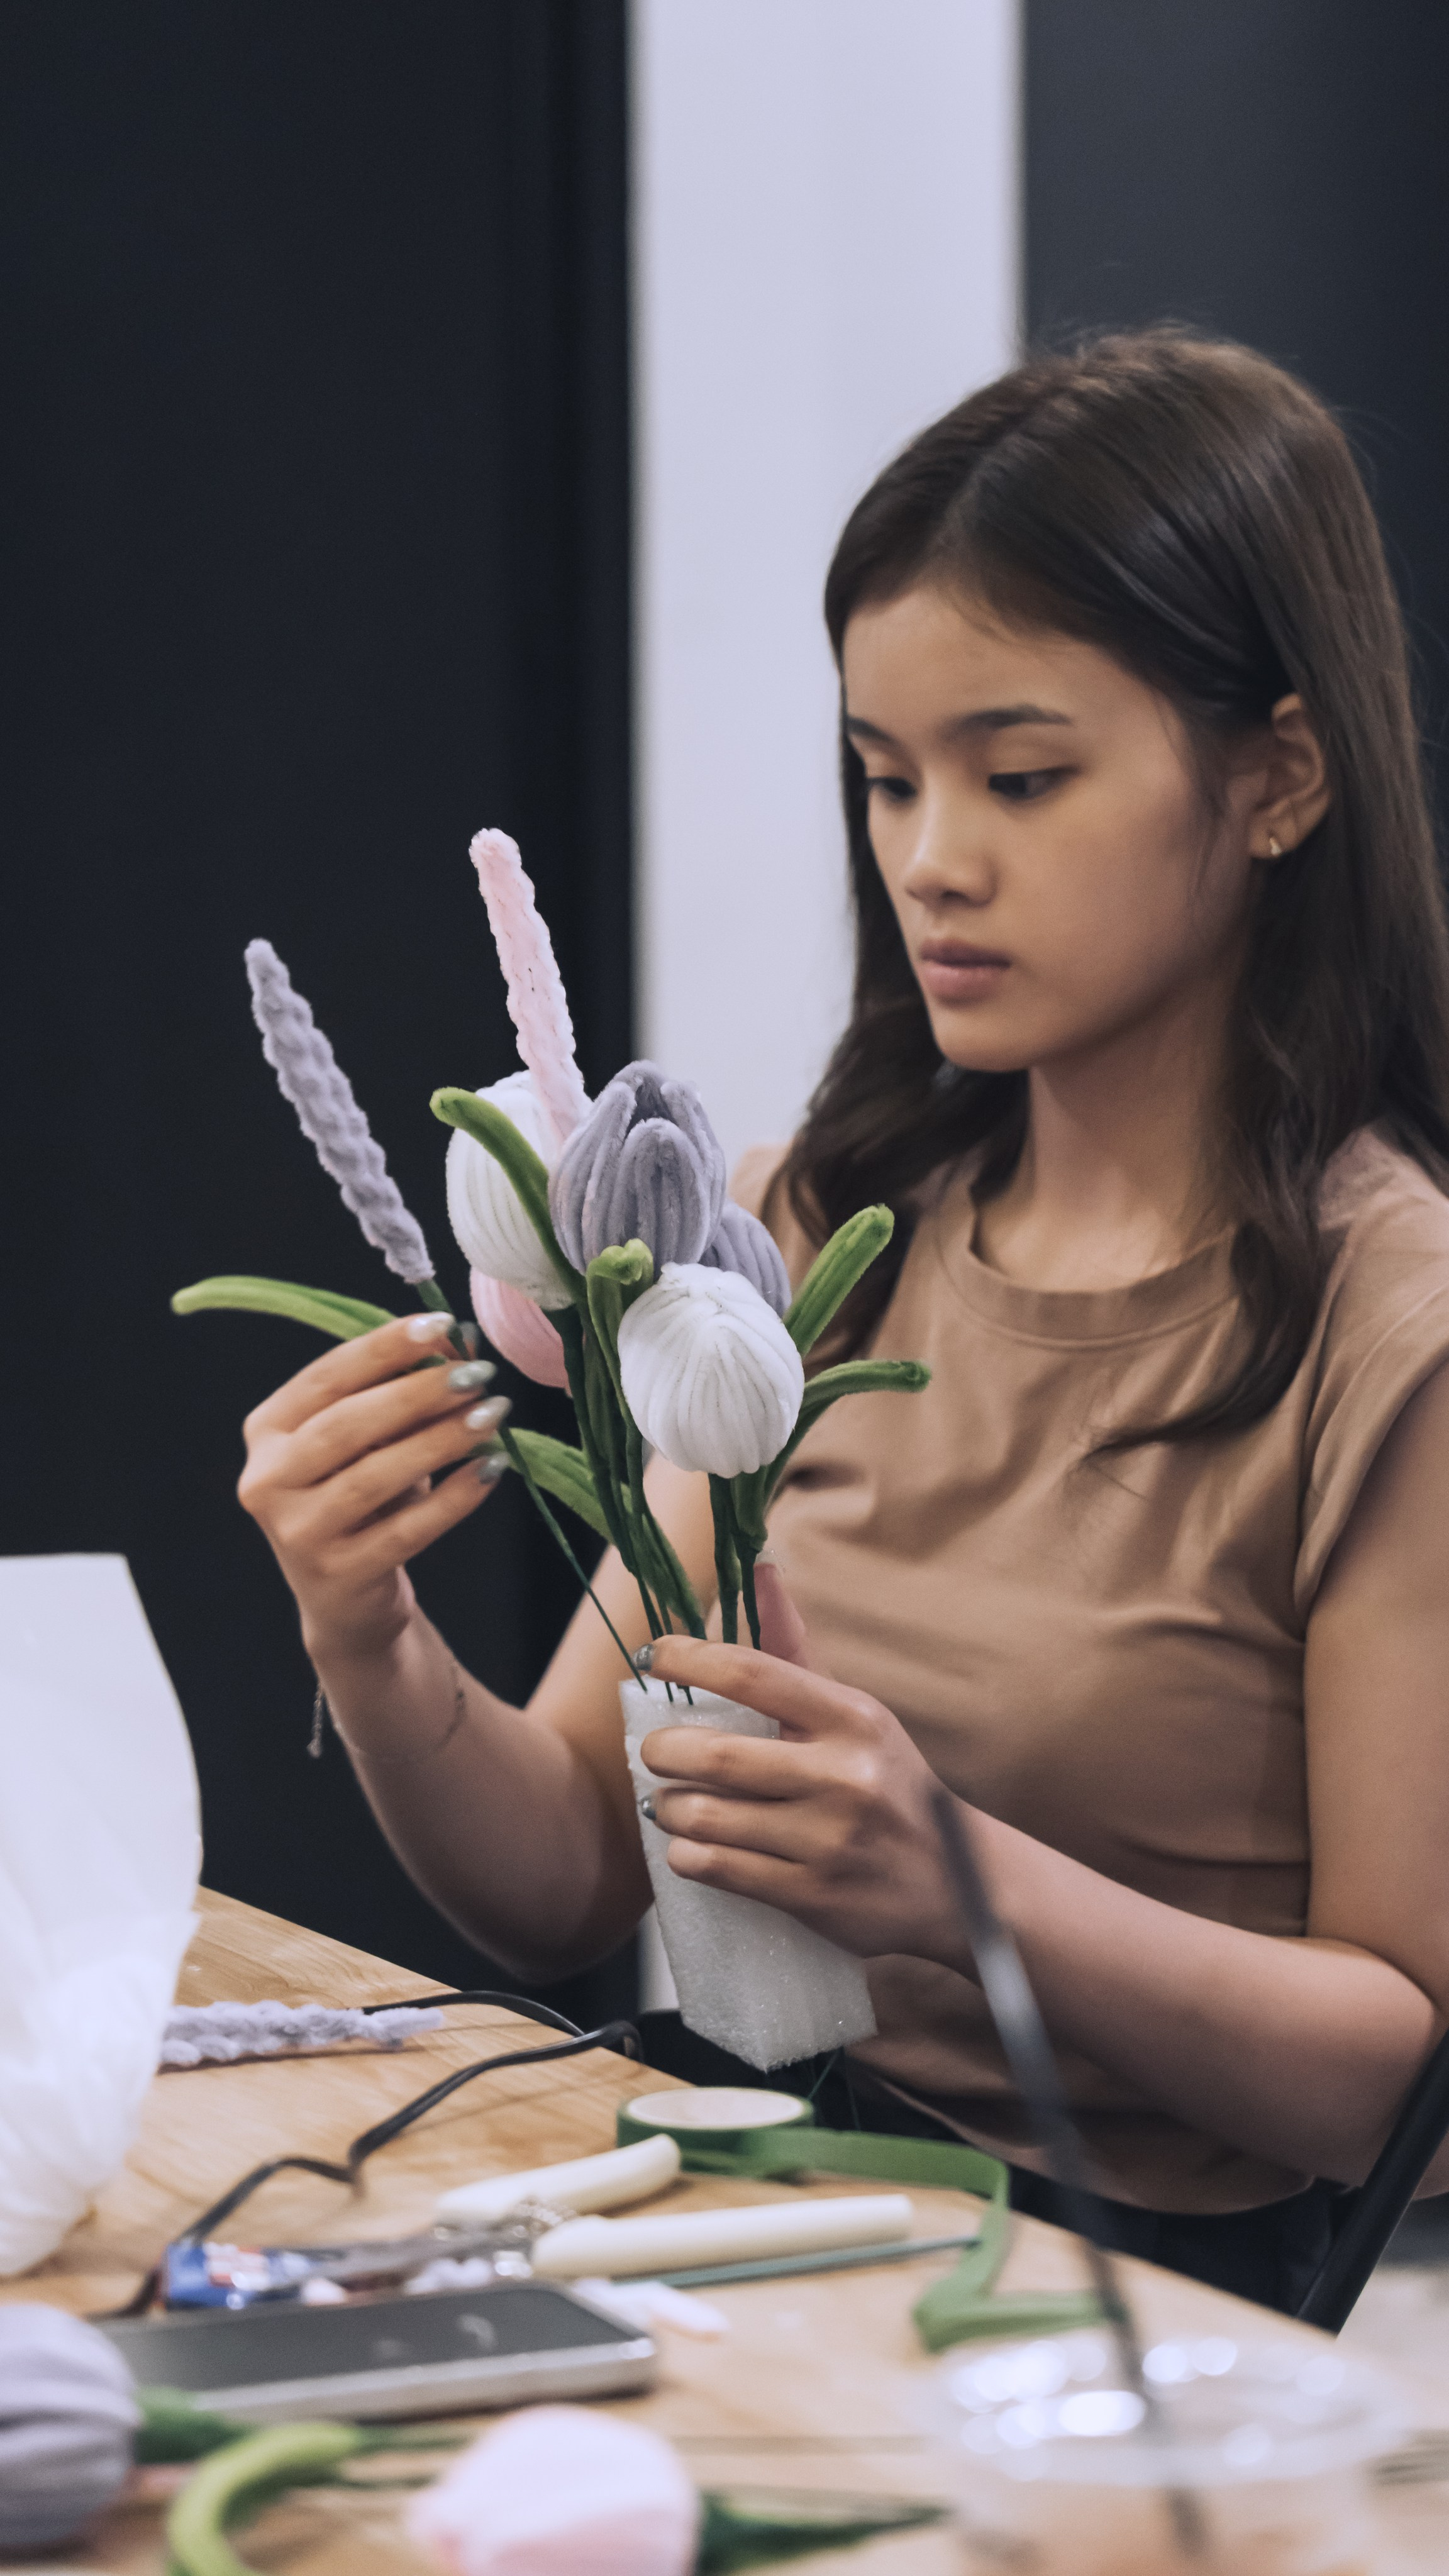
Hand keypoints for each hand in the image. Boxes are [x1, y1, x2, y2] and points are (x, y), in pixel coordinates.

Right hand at [238, 1313, 508, 1659]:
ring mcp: (298, 1534)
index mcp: (266, 1431)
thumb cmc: (361, 1500)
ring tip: (493, 1414)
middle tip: (479, 1374)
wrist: (346, 1601)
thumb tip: (461, 1341)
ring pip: (373, 1477)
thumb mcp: (370, 1442)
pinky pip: (405, 1531)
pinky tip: (492, 1470)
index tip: (441, 1325)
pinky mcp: (338, 1577)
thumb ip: (399, 1392)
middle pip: (347, 1425)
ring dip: (440, 1441)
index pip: (325, 1377)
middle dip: (417, 1393)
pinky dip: (453, 1499)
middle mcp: (267, 1481)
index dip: (383, 1348)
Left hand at [640, 1624, 971, 1970]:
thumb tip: (759, 1572)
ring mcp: (827, 1840)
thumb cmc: (889, 1784)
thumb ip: (797, 1650)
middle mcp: (843, 1776)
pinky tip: (689, 1844)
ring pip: (706, 1816)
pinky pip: (717, 1868)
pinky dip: (686, 1853)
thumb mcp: (857, 1715)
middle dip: (663, 1750)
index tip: (651, 1657)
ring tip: (669, 1801)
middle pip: (716, 1753)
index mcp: (852, 1717)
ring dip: (669, 1807)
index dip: (688, 1660)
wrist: (959, 1883)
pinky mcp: (812, 1896)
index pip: (751, 1673)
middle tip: (654, 1750)